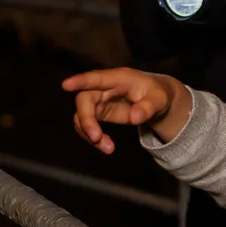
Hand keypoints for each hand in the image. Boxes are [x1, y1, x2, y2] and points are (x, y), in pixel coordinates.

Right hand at [62, 68, 187, 153]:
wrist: (156, 101)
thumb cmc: (157, 94)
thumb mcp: (160, 99)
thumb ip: (148, 107)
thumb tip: (134, 118)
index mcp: (119, 78)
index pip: (97, 78)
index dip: (81, 81)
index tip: (65, 85)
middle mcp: (105, 88)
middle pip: (84, 99)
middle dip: (86, 119)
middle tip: (96, 138)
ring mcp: (100, 100)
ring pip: (82, 115)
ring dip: (89, 133)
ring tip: (108, 148)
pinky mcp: (99, 113)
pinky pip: (88, 125)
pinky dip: (94, 138)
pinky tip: (107, 146)